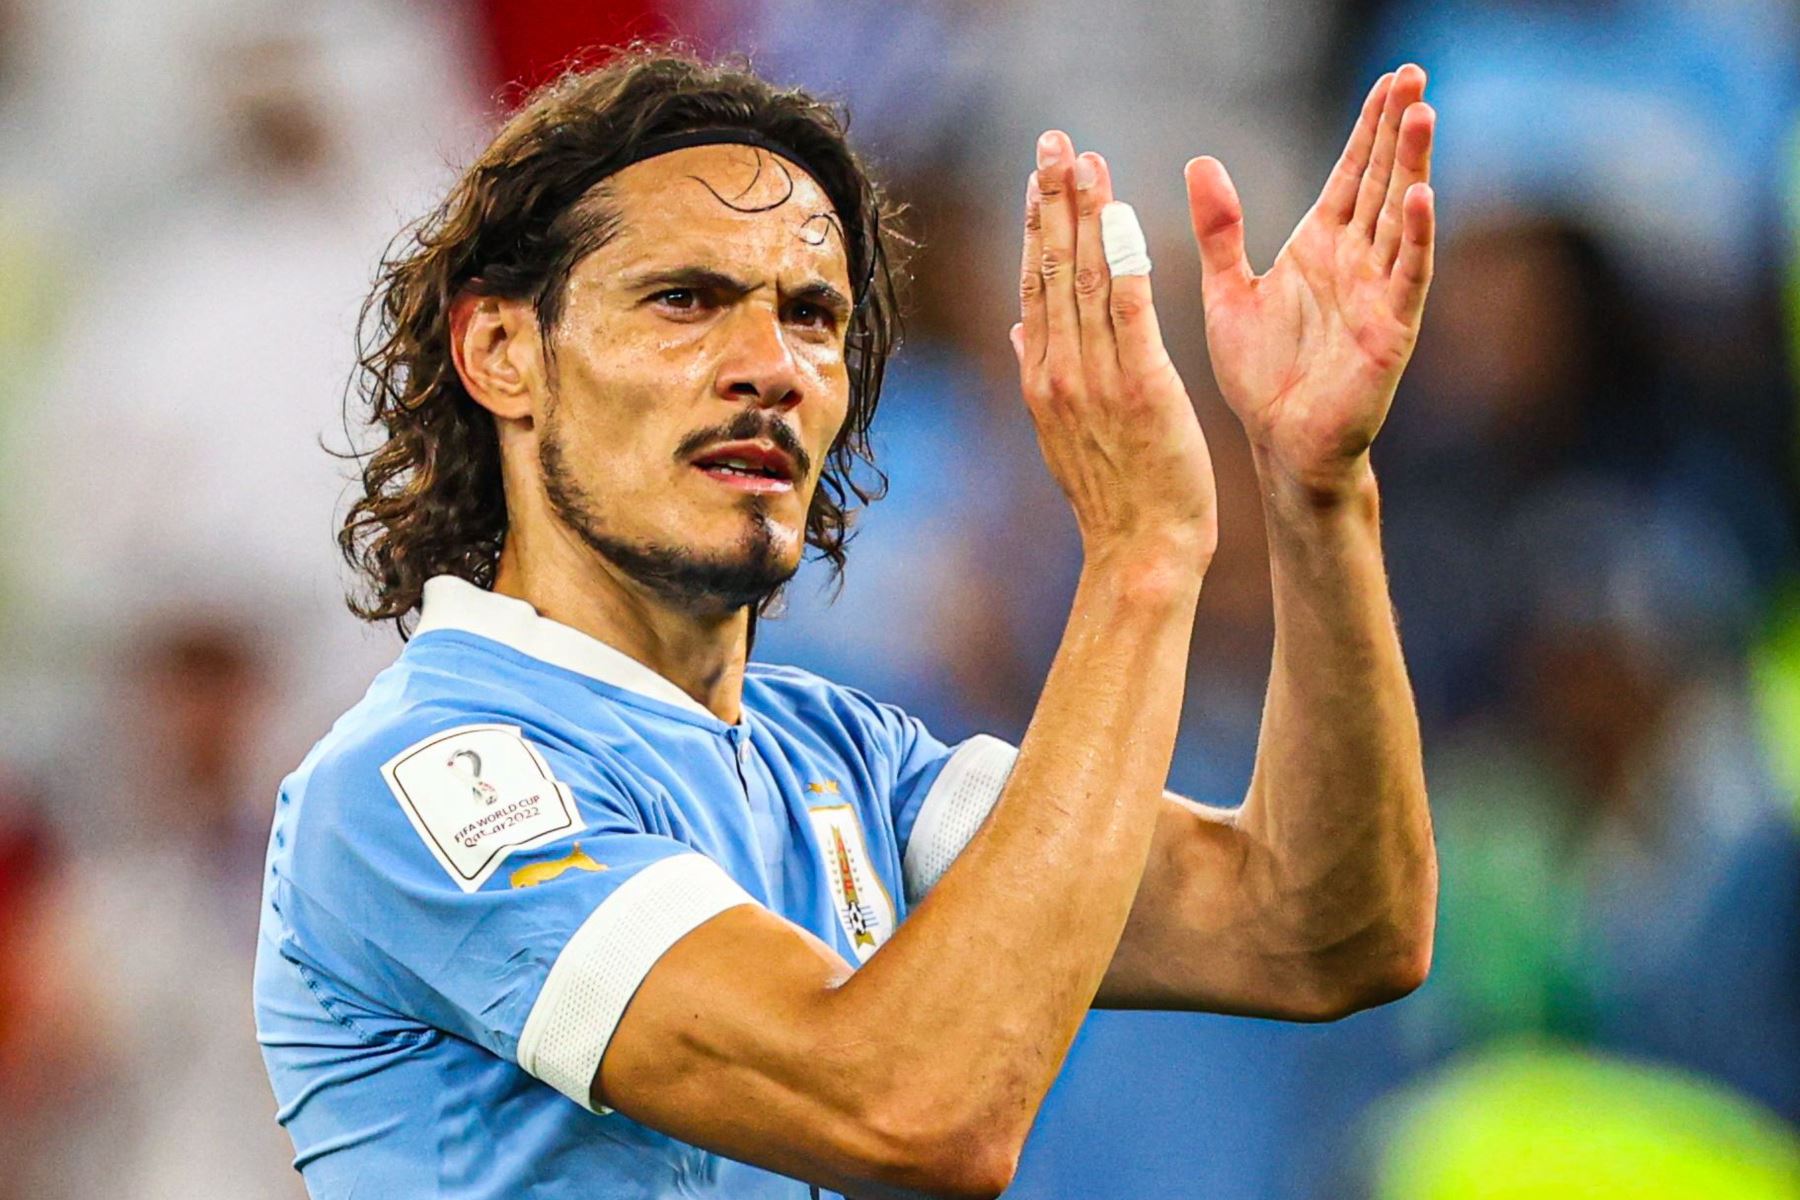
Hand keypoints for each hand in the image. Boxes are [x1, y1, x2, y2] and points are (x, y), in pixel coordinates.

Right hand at [1013, 131, 1216, 567]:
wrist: (1140, 553)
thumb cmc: (1114, 498)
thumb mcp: (1063, 436)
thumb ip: (1042, 375)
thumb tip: (1017, 328)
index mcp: (1041, 379)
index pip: (1034, 285)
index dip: (1036, 224)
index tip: (1038, 175)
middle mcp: (1058, 372)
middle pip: (1051, 268)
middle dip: (1050, 199)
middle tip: (1052, 141)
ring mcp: (1096, 380)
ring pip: (1085, 279)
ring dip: (1084, 212)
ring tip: (1083, 159)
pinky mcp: (1141, 387)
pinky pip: (1130, 312)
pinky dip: (1124, 259)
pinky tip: (1122, 215)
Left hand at [1185, 65, 1435, 498]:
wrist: (1280, 444)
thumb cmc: (1261, 376)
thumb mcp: (1228, 292)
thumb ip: (1220, 230)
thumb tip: (1200, 162)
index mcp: (1319, 247)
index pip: (1350, 173)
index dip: (1368, 127)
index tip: (1388, 77)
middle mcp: (1356, 261)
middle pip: (1381, 180)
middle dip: (1398, 127)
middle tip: (1414, 72)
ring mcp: (1378, 292)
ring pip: (1400, 216)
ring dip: (1412, 166)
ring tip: (1422, 112)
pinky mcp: (1389, 329)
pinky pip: (1407, 275)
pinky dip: (1414, 237)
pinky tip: (1420, 196)